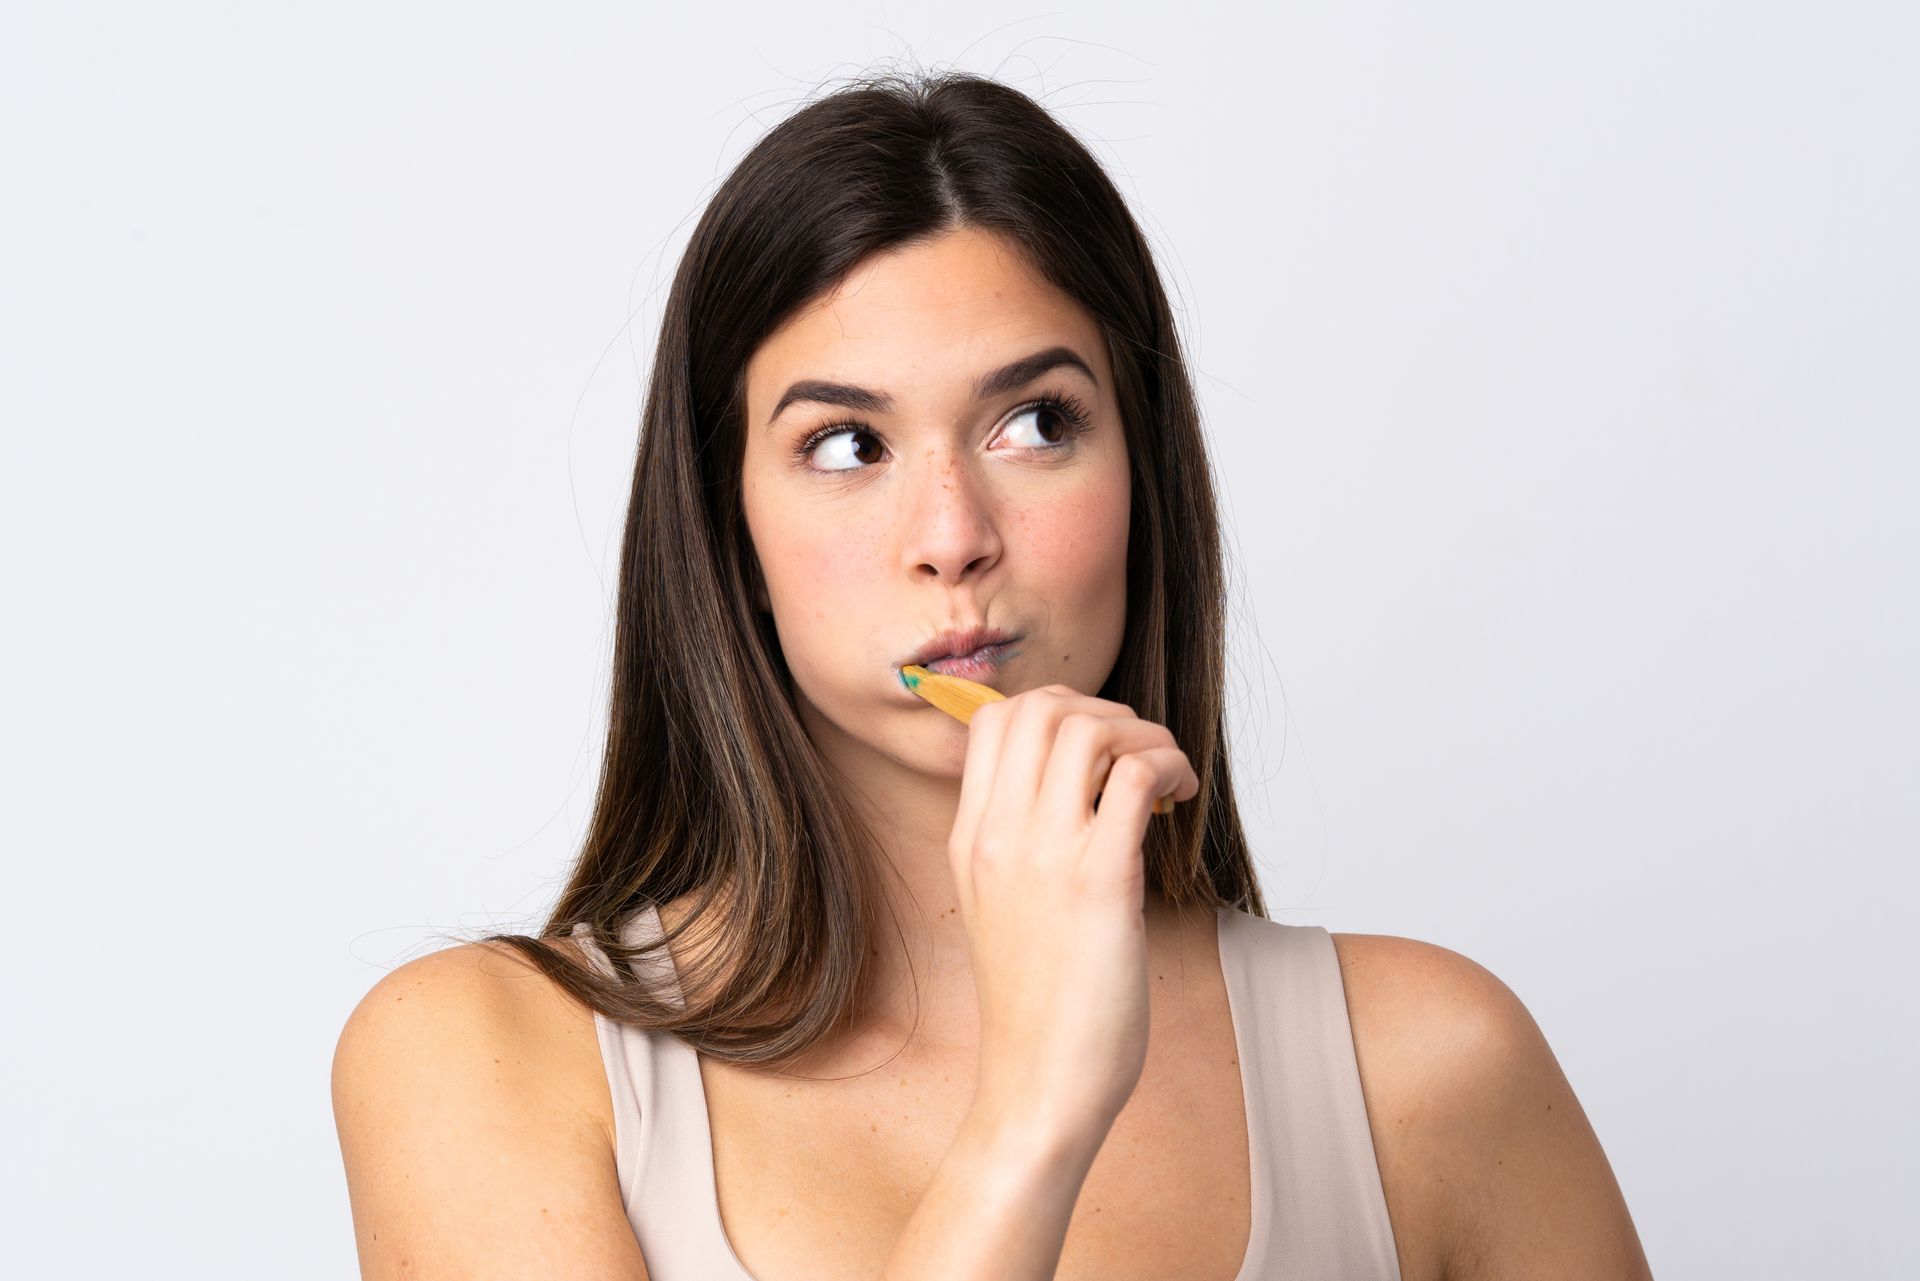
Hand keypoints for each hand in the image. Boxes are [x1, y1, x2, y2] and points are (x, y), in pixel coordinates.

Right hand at [946, 684, 1200, 1141]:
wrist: (1038, 1083)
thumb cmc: (1037, 1006)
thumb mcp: (1001, 906)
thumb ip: (1019, 843)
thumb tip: (1076, 791)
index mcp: (970, 839)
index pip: (993, 720)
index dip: (1055, 709)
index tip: (1097, 747)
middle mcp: (998, 836)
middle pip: (1041, 708)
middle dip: (1104, 711)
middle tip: (1137, 755)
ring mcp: (1045, 856)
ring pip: (1090, 729)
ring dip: (1143, 736)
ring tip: (1165, 778)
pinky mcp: (1099, 883)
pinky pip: (1136, 776)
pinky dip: (1168, 767)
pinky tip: (1180, 798)